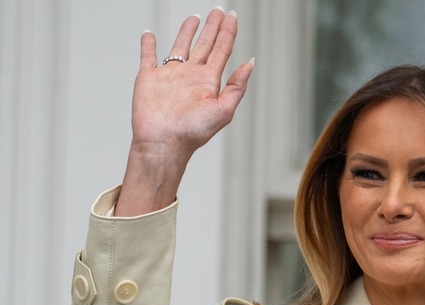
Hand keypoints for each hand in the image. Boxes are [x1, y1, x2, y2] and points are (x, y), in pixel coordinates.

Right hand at [116, 7, 252, 215]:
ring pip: (180, 46)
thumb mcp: (223, 110)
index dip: (228, 32)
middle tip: (220, 10)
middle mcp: (191, 75)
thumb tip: (250, 63)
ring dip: (187, 32)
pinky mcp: (149, 78)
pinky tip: (149, 35)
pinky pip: (148, 56)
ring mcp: (170, 75)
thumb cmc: (193, 133)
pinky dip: (148, 45)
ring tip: (196, 18)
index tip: (233, 17)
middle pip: (205, 44)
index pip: (222, 50)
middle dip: (213, 27)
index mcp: (209, 81)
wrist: (164, 143)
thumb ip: (237, 86)